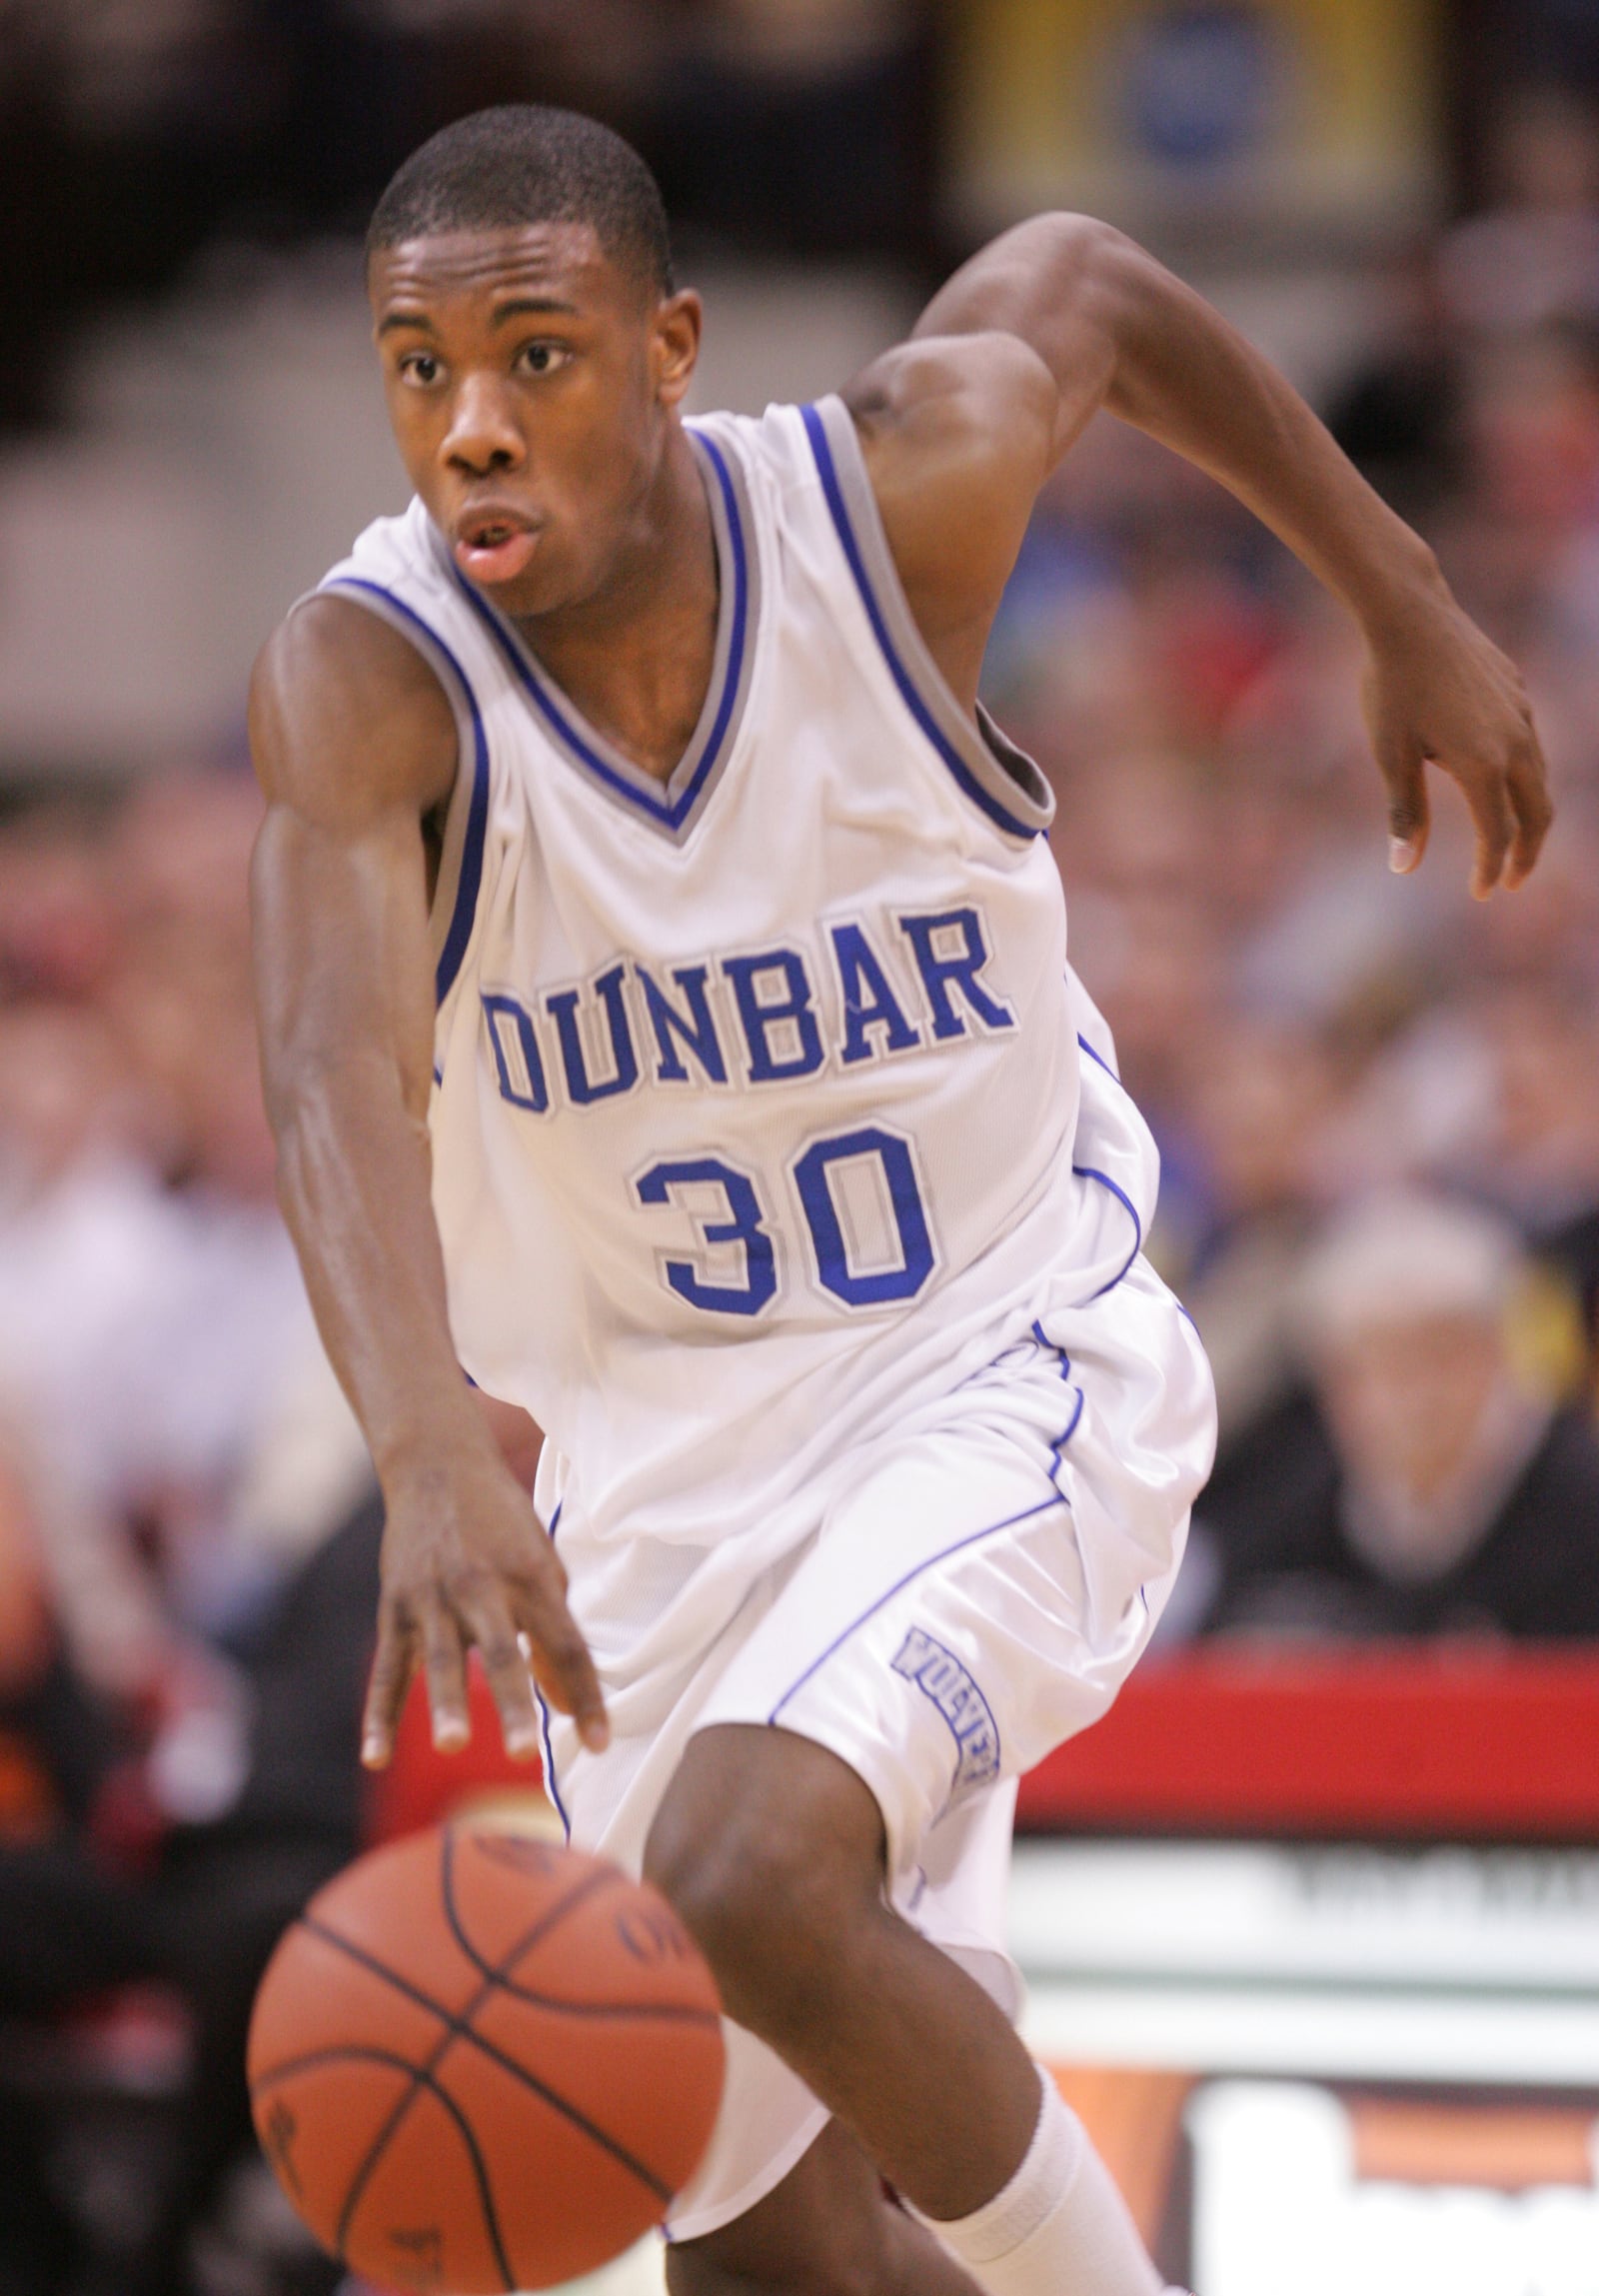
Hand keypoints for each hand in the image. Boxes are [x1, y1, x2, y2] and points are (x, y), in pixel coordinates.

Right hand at [361, 1440, 607, 1769]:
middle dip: (514, 1705)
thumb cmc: (502, 1525)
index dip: (585, 1695)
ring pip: (442, 1659)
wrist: (438, 1467)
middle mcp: (484, 1586)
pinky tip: (376, 1758)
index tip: (601, 1744)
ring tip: (453, 1744)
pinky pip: (387, 1670)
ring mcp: (434, 1597)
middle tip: (526, 1755)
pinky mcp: (394, 1606)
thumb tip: (567, 1705)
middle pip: (504, 1653)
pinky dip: (379, 1716)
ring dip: (447, 1704)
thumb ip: (554, 1633)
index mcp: (532, 1576)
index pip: (567, 1644)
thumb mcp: (541, 1566)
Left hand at [1361, 573, 1551, 898]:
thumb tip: (1404, 867)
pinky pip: (1529, 742)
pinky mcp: (1517, 690)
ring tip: (1510, 837)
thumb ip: (1405, 812)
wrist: (1409, 614)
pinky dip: (1522, 773)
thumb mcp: (1390, 755)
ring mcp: (1521, 713)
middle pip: (1537, 812)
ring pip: (1539, 776)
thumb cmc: (1390, 686)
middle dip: (1527, 852)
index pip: (1497, 834)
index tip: (1481, 894)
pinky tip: (1499, 776)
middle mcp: (1514, 741)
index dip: (1490, 869)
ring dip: (1528, 813)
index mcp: (1483, 764)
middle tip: (1511, 881)